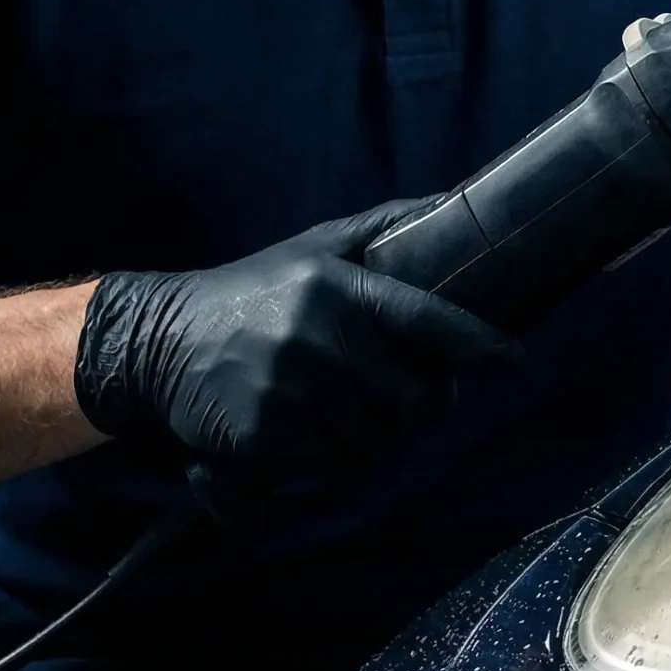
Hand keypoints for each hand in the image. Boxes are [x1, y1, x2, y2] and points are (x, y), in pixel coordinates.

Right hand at [72, 198, 518, 463]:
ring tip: (356, 413)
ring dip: (378, 436)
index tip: (511, 361)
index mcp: (338, 289)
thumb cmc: (250, 291)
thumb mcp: (312, 248)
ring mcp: (293, 392)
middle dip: (421, 405)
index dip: (478, 345)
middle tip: (408, 396)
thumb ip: (381, 229)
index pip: (428, 320)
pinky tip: (320, 436)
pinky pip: (332, 466)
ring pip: (377, 441)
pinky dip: (337, 460)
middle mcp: (321, 340)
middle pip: (414, 400)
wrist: (159, 339)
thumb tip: (449, 204)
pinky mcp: (264, 436)